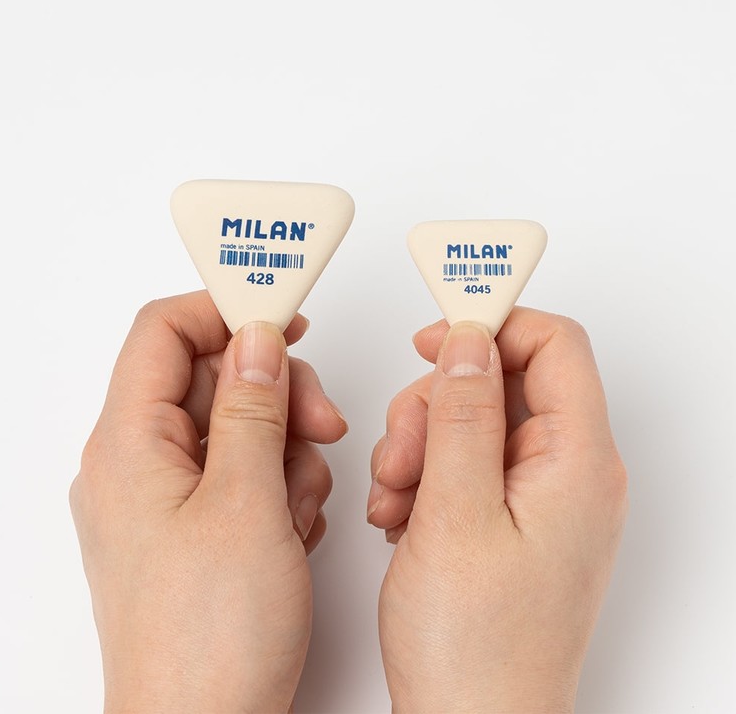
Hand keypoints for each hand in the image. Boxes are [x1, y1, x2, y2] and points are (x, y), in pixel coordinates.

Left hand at [70, 292, 346, 713]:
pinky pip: (243, 472)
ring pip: (239, 426)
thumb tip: (259, 338)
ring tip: (299, 504)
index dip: (226, 312)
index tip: (286, 317)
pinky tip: (291, 529)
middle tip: (321, 424)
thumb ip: (254, 407)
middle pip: (214, 378)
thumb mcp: (246, 502)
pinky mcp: (196, 526)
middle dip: (276, 393)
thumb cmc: (211, 637)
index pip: (165, 332)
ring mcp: (169, 497)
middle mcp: (140, 464)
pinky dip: (278, 487)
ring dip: (285, 450)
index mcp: (130, 444)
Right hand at [368, 310, 626, 711]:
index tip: (433, 336)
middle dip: (436, 404)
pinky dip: (424, 475)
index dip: (493, 326)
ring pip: (472, 420)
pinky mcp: (509, 518)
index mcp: (578, 462)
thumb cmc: (475, 647)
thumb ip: (463, 414)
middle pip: (501, 381)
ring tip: (394, 498)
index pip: (553, 344)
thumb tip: (470, 341)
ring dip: (420, 445)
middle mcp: (569, 473)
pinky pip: (464, 462)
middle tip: (401, 454)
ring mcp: (538, 497)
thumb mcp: (455, 512)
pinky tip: (402, 515)